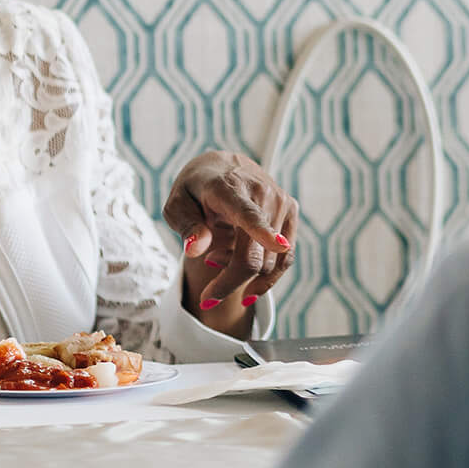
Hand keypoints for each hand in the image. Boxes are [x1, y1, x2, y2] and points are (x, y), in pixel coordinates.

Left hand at [162, 151, 299, 332]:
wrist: (220, 168)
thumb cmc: (194, 191)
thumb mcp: (176, 206)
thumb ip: (186, 227)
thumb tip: (197, 250)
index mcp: (228, 187)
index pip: (248, 213)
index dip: (263, 232)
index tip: (278, 245)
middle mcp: (261, 192)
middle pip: (254, 255)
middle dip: (229, 284)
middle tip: (206, 299)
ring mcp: (281, 201)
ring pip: (270, 263)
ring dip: (242, 275)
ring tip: (216, 259)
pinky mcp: (291, 212)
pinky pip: (285, 259)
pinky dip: (265, 275)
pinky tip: (238, 270)